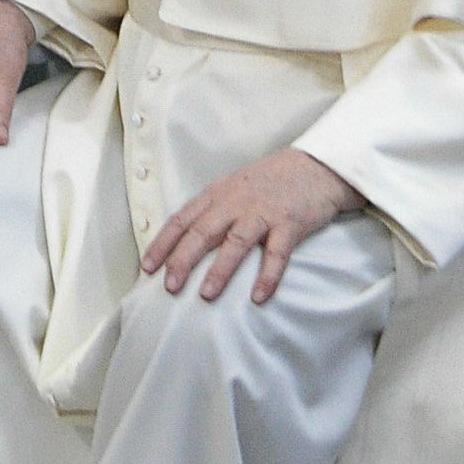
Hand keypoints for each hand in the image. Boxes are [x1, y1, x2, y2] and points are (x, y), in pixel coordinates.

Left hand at [142, 147, 360, 303]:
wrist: (315, 167)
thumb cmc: (269, 182)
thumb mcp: (232, 189)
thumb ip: (210, 211)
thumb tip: (182, 242)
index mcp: (216, 195)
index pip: (181, 220)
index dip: (163, 244)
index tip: (147, 267)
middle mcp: (235, 202)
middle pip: (202, 232)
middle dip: (183, 260)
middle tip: (169, 287)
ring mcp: (262, 212)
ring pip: (235, 242)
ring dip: (219, 270)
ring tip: (206, 295)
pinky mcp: (290, 223)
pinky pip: (277, 253)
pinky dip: (267, 275)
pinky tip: (258, 296)